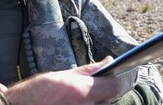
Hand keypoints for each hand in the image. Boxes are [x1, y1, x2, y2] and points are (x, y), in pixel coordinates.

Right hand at [4, 56, 121, 104]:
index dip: (124, 78)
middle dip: (101, 93)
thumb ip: (88, 70)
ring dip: (92, 102)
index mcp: (83, 92)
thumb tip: (108, 61)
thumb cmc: (35, 94)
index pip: (116, 85)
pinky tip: (69, 103)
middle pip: (108, 100)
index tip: (127, 73)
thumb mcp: (62, 76)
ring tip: (71, 98)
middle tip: (84, 89)